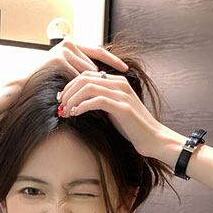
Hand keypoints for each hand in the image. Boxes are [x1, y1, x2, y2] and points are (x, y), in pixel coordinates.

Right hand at [11, 38, 128, 90]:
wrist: (22, 87)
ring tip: (92, 99)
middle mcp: (69, 43)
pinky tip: (82, 99)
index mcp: (72, 45)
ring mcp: (64, 50)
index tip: (126, 69)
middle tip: (112, 89)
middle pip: (94, 63)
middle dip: (101, 79)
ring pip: (86, 72)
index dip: (113, 60)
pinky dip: (79, 89)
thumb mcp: (65, 74)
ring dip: (87, 87)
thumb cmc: (44, 84)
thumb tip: (101, 74)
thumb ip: (80, 69)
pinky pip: (76, 77)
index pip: (98, 51)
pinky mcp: (59, 60)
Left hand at [57, 68, 171, 157]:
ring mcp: (121, 94)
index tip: (62, 100)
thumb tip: (78, 104)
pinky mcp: (122, 107)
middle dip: (69, 91)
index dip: (71, 85)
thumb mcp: (113, 111)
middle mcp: (119, 83)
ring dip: (73, 99)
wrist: (152, 138)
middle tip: (60, 106)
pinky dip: (83, 106)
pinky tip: (76, 114)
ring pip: (89, 87)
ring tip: (66, 111)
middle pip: (85, 78)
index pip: (87, 74)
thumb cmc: (132, 128)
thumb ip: (100, 102)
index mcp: (117, 82)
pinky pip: (97, 100)